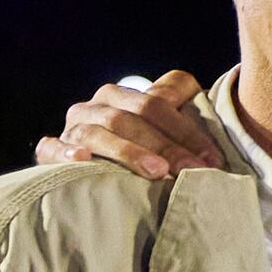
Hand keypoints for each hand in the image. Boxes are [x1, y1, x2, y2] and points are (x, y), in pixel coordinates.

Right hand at [35, 70, 223, 181]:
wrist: (96, 175)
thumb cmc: (146, 156)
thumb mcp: (169, 136)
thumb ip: (188, 120)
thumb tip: (220, 139)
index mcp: (125, 96)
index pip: (157, 103)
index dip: (187, 129)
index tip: (213, 159)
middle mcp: (97, 106)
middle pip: (131, 118)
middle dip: (167, 145)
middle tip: (193, 171)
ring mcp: (73, 128)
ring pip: (98, 132)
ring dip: (129, 151)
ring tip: (158, 172)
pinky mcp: (51, 152)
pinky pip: (52, 149)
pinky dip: (65, 154)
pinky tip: (84, 162)